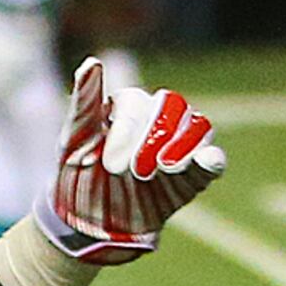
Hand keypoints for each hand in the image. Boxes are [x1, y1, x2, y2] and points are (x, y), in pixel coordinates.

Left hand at [35, 56, 225, 265]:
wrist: (88, 224)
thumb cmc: (78, 176)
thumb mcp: (73, 141)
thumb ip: (84, 102)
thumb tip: (92, 61)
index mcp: (127, 107)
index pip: (138, 101)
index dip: (127, 128)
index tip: (110, 164)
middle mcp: (156, 121)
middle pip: (172, 109)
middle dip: (154, 137)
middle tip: (133, 171)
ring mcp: (177, 146)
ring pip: (196, 128)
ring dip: (183, 145)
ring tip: (166, 168)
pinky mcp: (192, 175)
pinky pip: (211, 160)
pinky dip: (212, 159)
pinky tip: (208, 161)